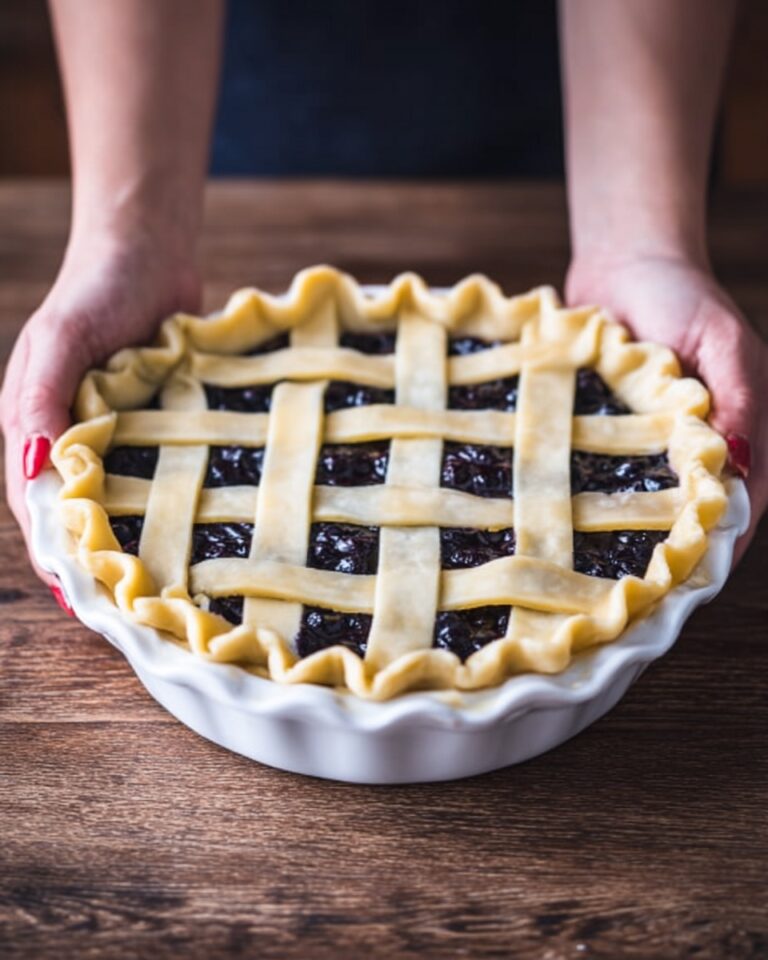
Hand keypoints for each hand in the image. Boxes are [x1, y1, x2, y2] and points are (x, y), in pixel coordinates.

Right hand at [1, 228, 200, 591]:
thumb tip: (33, 470)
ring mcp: (114, 435)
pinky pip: (155, 475)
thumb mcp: (57, 343)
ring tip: (160, 589)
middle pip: (77, 515)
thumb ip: (38, 401)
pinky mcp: (153, 427)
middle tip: (129, 610)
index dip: (56, 554)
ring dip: (130, 542)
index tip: (83, 600)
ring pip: (117, 502)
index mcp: (33, 427)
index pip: (37, 506)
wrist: (149, 254)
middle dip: (95, 561)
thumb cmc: (94, 293)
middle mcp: (70, 439)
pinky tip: (191, 535)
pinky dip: (163, 506)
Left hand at [566, 254, 767, 563]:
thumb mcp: (721, 341)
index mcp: (744, 426)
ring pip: (656, 501)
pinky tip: (582, 527)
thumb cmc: (679, 294)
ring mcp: (659, 442)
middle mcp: (704, 443)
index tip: (693, 581)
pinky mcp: (619, 434)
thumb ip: (737, 399)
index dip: (723, 541)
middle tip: (646, 593)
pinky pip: (615, 476)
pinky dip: (607, 501)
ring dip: (640, 534)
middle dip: (680, 551)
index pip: (745, 501)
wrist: (621, 262)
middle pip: (701, 512)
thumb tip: (741, 467)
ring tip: (611, 575)